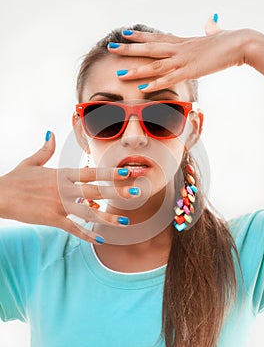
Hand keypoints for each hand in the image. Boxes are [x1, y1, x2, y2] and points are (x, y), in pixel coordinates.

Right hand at [0, 132, 137, 243]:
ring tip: (126, 221)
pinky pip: (73, 228)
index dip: (110, 172)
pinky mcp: (51, 219)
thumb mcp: (31, 162)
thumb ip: (45, 149)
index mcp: (62, 173)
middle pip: (96, 190)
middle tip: (136, 193)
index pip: (91, 172)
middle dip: (117, 191)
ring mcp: (58, 204)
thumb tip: (50, 133)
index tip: (127, 171)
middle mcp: (64, 188)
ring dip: (108, 217)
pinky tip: (100, 240)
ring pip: (88, 212)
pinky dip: (87, 234)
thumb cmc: (16, 178)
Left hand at [108, 16, 263, 90]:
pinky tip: (142, 89)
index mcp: (182, 42)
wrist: (241, 43)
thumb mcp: (215, 35)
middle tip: (111, 47)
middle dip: (129, 49)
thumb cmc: (229, 40)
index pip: (156, 37)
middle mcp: (178, 49)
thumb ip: (209, 30)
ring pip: (155, 64)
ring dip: (136, 69)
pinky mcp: (190, 71)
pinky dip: (155, 84)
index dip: (140, 36)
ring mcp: (183, 60)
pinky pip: (169, 79)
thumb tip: (211, 22)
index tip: (125, 34)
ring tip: (120, 73)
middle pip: (149, 48)